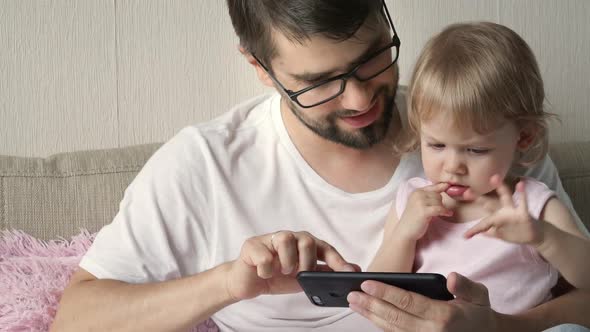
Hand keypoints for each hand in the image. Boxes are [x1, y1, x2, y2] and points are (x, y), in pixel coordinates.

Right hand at [225, 230, 358, 300]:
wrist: (246, 282)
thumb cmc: (275, 277)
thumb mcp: (302, 279)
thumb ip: (324, 273)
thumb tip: (353, 270)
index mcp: (302, 245)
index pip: (324, 247)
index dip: (337, 259)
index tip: (348, 272)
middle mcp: (288, 238)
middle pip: (306, 238)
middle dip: (307, 260)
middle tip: (300, 274)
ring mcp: (269, 239)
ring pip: (285, 239)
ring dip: (286, 261)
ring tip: (281, 271)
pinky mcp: (252, 245)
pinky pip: (264, 255)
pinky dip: (266, 270)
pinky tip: (264, 273)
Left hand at [347, 272, 497, 331]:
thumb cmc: (478, 313)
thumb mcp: (479, 296)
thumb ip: (465, 286)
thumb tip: (451, 277)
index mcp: (444, 316)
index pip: (408, 302)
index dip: (385, 292)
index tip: (367, 283)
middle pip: (394, 317)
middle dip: (371, 305)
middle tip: (352, 294)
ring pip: (392, 329)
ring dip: (371, 316)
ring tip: (354, 303)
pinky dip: (380, 325)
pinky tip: (369, 315)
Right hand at [396, 182, 452, 240]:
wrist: (405, 231)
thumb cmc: (414, 218)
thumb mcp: (421, 203)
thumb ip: (430, 195)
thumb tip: (446, 185)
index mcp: (416, 191)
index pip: (433, 186)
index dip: (442, 187)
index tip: (449, 186)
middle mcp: (417, 194)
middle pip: (438, 195)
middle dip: (439, 203)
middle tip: (435, 211)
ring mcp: (420, 202)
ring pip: (439, 202)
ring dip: (441, 209)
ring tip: (436, 215)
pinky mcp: (423, 211)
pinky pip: (439, 209)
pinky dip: (445, 212)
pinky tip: (448, 214)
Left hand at [463, 175, 542, 245]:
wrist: (535, 235)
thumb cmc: (516, 233)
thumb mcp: (502, 235)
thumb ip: (491, 232)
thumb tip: (480, 233)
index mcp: (497, 218)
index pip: (483, 222)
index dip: (475, 229)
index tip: (465, 236)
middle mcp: (503, 212)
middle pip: (489, 204)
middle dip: (479, 198)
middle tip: (466, 193)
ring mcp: (513, 211)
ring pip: (505, 198)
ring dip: (501, 188)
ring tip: (494, 178)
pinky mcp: (524, 213)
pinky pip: (523, 203)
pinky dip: (522, 193)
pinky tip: (520, 183)